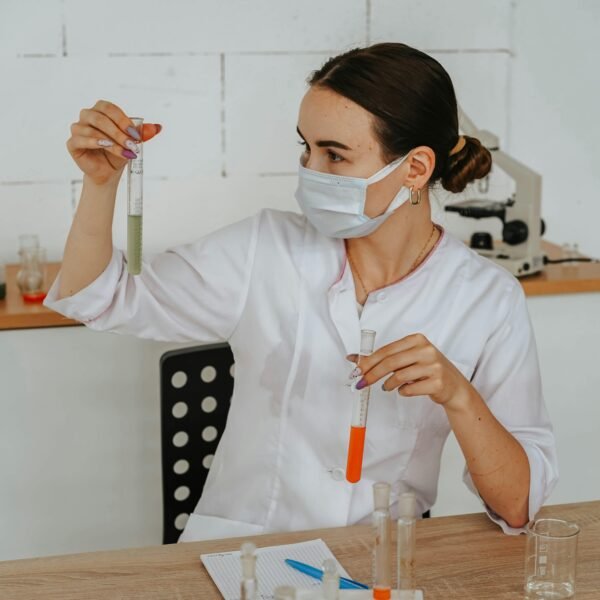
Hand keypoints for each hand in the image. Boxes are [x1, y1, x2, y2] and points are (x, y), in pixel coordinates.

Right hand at [66, 99, 161, 184]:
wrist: (108, 171)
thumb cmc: (118, 152)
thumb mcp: (132, 142)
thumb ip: (142, 134)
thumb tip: (158, 127)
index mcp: (100, 110)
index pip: (109, 108)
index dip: (123, 120)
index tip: (136, 135)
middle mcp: (87, 116)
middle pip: (100, 118)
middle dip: (119, 132)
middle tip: (132, 145)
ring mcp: (77, 129)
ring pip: (92, 130)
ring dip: (111, 141)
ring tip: (125, 152)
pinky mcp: (72, 143)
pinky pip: (80, 139)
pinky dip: (94, 143)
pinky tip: (106, 146)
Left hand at [348, 333, 471, 408]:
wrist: (454, 386)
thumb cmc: (427, 369)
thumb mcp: (408, 358)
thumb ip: (384, 357)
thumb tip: (354, 359)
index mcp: (417, 340)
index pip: (386, 350)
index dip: (369, 362)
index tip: (356, 371)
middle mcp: (426, 350)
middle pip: (390, 363)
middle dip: (372, 374)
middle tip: (361, 383)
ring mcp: (433, 366)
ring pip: (399, 376)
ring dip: (388, 385)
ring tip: (387, 387)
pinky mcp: (437, 382)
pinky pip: (409, 389)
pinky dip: (401, 391)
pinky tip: (404, 389)